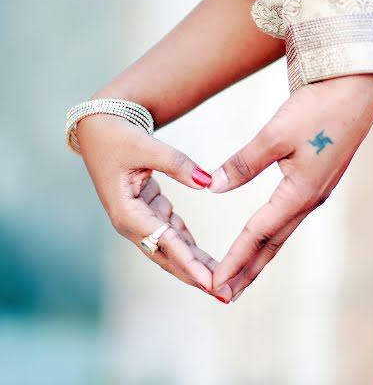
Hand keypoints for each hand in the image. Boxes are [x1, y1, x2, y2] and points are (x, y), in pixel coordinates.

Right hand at [76, 113, 230, 297]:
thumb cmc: (117, 137)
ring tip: (220, 279)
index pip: (165, 242)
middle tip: (225, 293)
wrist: (97, 128)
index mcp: (127, 212)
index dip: (189, 263)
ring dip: (194, 263)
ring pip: (170, 247)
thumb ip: (178, 164)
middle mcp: (131, 222)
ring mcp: (137, 218)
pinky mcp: (144, 209)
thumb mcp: (146, 146)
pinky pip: (170, 231)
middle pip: (168, 255)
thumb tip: (207, 181)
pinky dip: (187, 243)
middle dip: (196, 275)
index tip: (210, 283)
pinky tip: (204, 256)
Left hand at [207, 74, 372, 301]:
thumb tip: (214, 188)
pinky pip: (288, 217)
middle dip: (248, 271)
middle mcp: (310, 199)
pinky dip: (271, 234)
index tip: (215, 284)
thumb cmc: (317, 109)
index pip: (258, 234)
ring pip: (281, 232)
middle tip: (225, 296)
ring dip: (259, 256)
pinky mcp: (317, 181)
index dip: (235, 260)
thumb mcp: (275, 134)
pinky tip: (264, 236)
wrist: (355, 89)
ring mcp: (316, 192)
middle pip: (272, 244)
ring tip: (241, 276)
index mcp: (300, 192)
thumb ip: (244, 164)